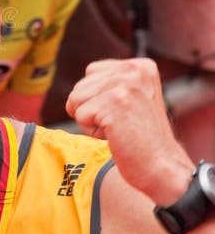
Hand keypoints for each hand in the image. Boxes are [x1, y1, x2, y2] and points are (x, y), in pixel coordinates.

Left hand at [65, 58, 190, 201]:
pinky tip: (116, 136)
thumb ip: (109, 85)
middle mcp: (134, 70)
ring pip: (75, 99)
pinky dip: (92, 132)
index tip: (124, 113)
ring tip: (118, 129)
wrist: (161, 167)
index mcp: (140, 66)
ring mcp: (125, 85)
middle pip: (80, 85)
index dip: (98, 98)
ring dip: (91, 121)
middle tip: (122, 125)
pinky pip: (79, 116)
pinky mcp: (114, 104)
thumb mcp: (132, 99)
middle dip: (92, 110)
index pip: (91, 72)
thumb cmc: (141, 139)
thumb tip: (71, 98)